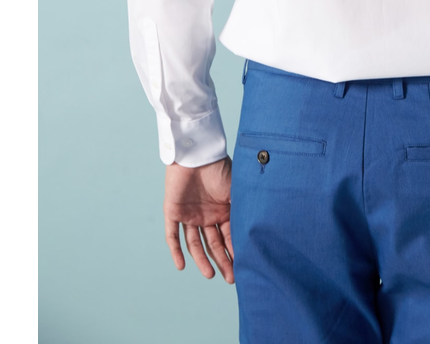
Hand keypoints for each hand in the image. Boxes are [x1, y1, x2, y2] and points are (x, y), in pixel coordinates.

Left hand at [163, 155, 234, 282]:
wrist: (196, 152)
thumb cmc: (219, 168)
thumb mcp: (235, 190)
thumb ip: (241, 209)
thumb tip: (256, 230)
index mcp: (222, 211)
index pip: (228, 236)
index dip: (234, 251)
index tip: (242, 267)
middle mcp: (207, 216)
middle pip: (213, 243)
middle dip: (222, 260)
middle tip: (230, 278)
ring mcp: (190, 215)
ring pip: (195, 243)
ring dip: (202, 260)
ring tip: (210, 275)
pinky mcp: (173, 212)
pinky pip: (172, 235)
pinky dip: (176, 250)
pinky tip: (181, 265)